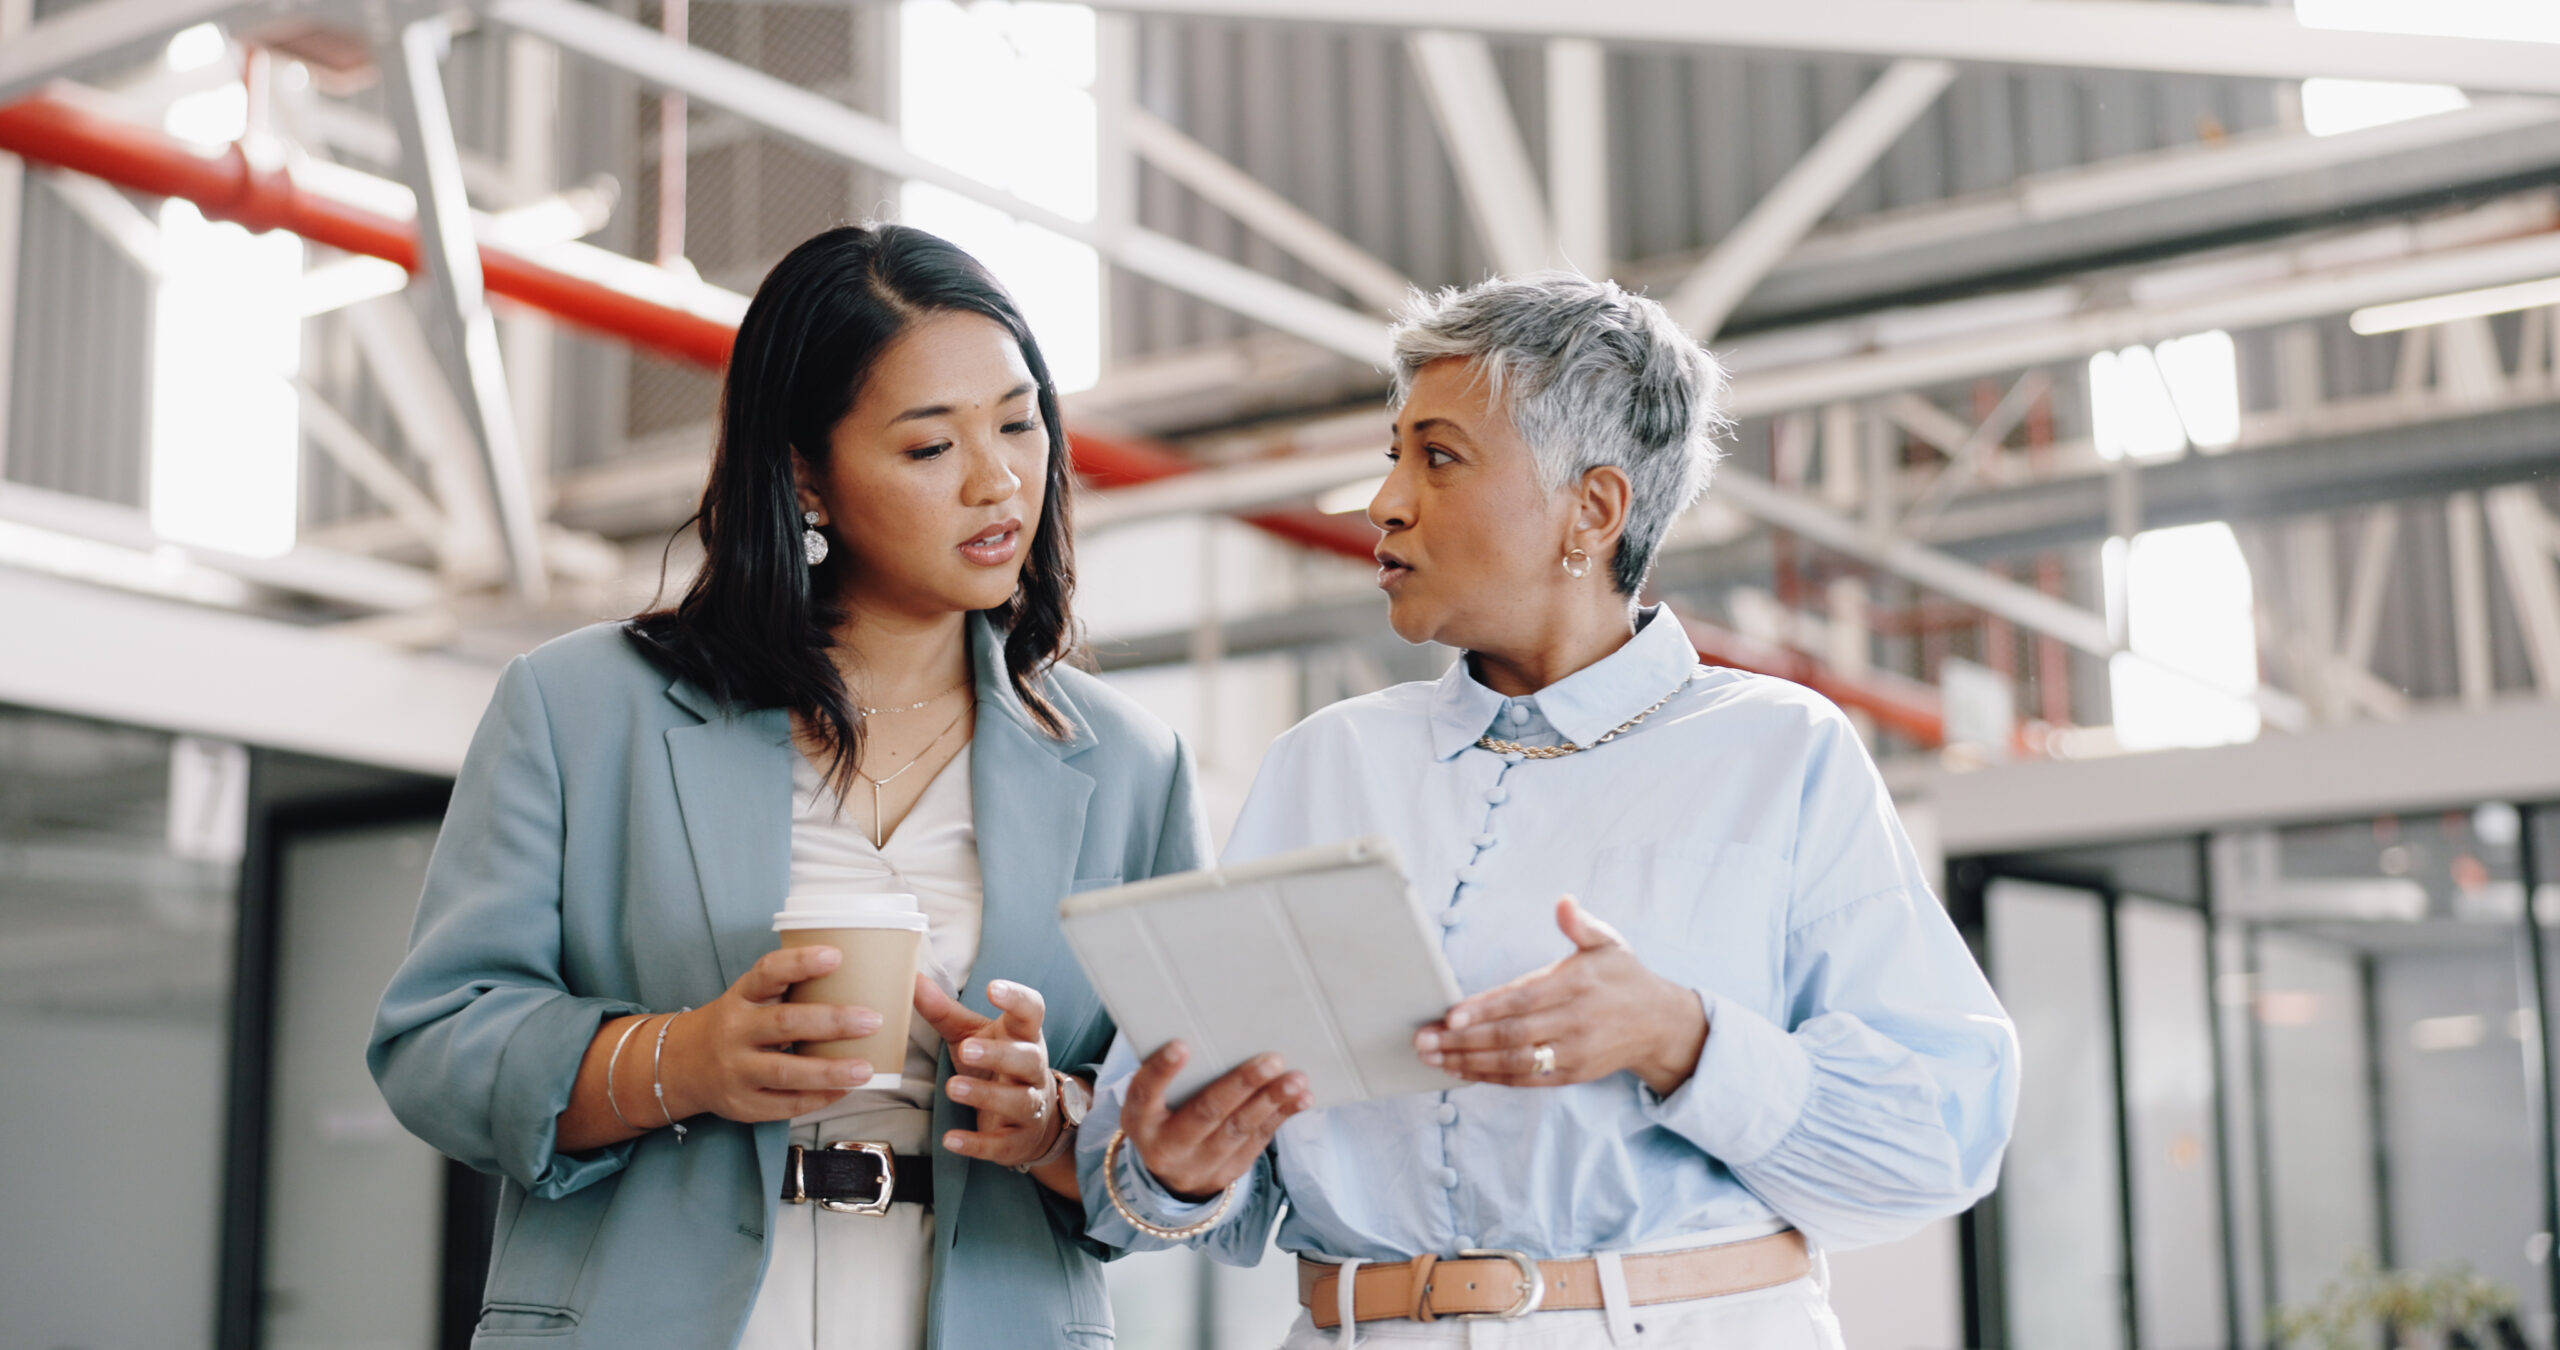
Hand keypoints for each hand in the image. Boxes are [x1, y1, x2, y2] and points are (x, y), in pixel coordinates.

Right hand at [657, 945, 882, 1122]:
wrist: (682, 1065)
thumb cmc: (738, 1024)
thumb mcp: (751, 998)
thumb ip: (790, 990)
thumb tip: (858, 981)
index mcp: (741, 997)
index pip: (767, 972)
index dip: (800, 962)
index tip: (836, 956)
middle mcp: (735, 1031)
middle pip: (784, 1023)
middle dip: (832, 1022)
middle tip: (872, 1020)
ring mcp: (736, 1070)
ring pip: (785, 1071)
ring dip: (830, 1071)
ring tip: (865, 1070)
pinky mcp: (742, 1104)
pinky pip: (785, 1104)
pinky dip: (819, 1098)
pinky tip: (846, 1090)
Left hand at [914, 975, 1060, 1166]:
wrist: (1034, 1120)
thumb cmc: (996, 1065)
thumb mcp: (971, 1034)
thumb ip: (943, 1010)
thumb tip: (911, 978)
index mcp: (1023, 1036)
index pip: (1031, 1011)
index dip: (1017, 998)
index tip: (993, 988)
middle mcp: (1033, 1069)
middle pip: (1026, 1059)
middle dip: (998, 1054)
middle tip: (966, 1048)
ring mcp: (1030, 1105)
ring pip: (1018, 1101)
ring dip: (987, 1095)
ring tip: (953, 1088)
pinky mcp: (1018, 1139)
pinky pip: (1001, 1143)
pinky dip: (977, 1143)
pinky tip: (951, 1139)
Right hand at [1120, 1042, 1310, 1201]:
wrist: (1168, 1175)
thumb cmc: (1162, 1117)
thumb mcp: (1152, 1100)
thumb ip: (1170, 1075)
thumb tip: (1216, 1032)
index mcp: (1140, 1120)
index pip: (1144, 1094)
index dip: (1162, 1071)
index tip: (1182, 1045)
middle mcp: (1166, 1147)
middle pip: (1205, 1113)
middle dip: (1241, 1085)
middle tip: (1271, 1060)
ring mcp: (1199, 1165)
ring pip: (1238, 1130)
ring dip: (1271, 1101)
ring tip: (1296, 1079)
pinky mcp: (1228, 1172)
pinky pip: (1257, 1142)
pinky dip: (1281, 1117)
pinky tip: (1301, 1098)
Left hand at [1415, 896, 1707, 1094]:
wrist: (1661, 1025)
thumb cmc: (1624, 978)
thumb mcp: (1609, 942)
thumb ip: (1581, 924)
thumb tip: (1563, 901)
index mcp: (1578, 985)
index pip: (1523, 999)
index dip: (1486, 1008)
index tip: (1451, 1015)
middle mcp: (1575, 1022)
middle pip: (1511, 1035)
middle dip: (1463, 1040)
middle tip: (1424, 1039)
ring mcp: (1573, 1053)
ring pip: (1514, 1063)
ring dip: (1469, 1062)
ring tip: (1433, 1057)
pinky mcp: (1572, 1075)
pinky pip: (1526, 1080)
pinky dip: (1491, 1078)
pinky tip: (1462, 1071)